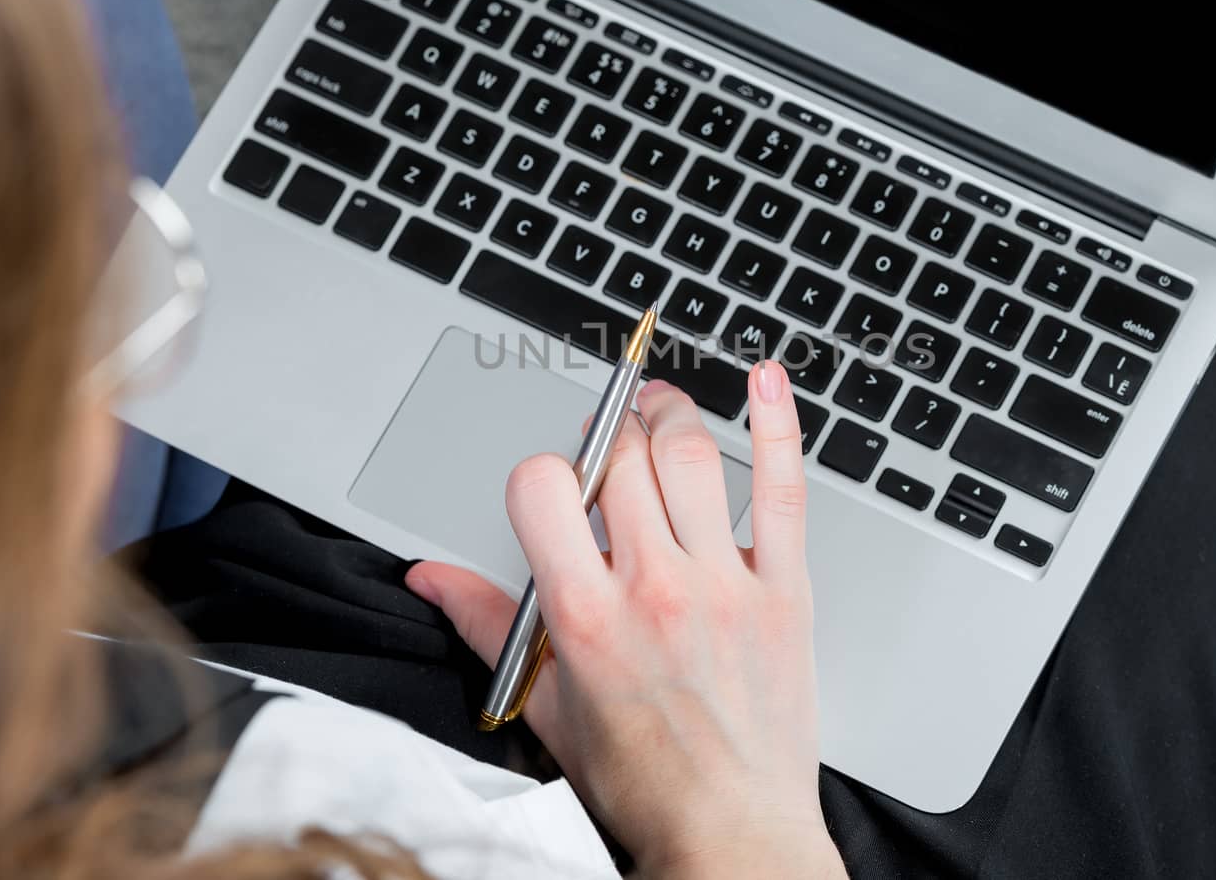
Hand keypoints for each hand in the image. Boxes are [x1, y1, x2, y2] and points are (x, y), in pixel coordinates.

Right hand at [406, 361, 843, 878]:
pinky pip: (784, 490)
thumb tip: (431, 576)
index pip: (544, 487)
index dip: (541, 472)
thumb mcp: (546, 703)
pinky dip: (778, 426)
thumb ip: (485, 624)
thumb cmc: (643, 780)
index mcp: (586, 615)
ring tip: (658, 410)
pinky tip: (766, 382)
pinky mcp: (783, 590)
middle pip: (620, 458)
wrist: (731, 833)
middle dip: (606, 432)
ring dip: (668, 415)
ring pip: (690, 457)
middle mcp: (653, 588)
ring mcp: (724, 584)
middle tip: (608, 438)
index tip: (554, 486)